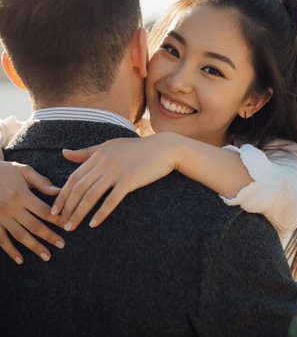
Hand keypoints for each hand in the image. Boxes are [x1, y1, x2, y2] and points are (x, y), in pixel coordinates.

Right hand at [0, 161, 64, 263]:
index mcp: (21, 195)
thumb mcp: (24, 171)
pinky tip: (20, 259)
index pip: (44, 210)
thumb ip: (42, 182)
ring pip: (19, 235)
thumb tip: (59, 191)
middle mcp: (10, 208)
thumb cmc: (5, 171)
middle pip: (34, 226)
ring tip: (47, 256)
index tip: (68, 225)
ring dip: (33, 247)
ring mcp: (0, 217)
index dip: (57, 219)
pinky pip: (1, 239)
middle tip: (62, 245)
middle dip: (49, 236)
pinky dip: (10, 250)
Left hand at [54, 134, 178, 230]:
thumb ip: (87, 151)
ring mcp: (117, 171)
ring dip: (79, 213)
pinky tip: (94, 224)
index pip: (73, 178)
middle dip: (67, 208)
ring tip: (72, 226)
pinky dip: (101, 213)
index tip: (55, 210)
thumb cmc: (137, 148)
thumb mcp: (110, 146)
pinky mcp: (130, 180)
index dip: (62, 195)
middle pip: (79, 188)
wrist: (164, 148)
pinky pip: (111, 200)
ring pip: (91, 196)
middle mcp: (104, 162)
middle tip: (60, 223)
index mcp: (98, 154)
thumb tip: (64, 153)